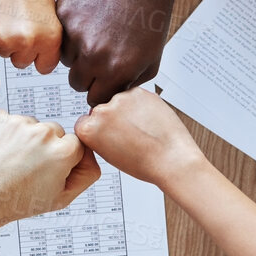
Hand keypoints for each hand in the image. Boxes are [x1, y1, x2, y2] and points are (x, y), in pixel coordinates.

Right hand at [0, 0, 61, 72]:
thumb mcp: (50, 11)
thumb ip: (49, 36)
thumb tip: (47, 54)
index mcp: (51, 37)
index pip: (46, 67)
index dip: (39, 56)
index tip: (36, 48)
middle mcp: (30, 41)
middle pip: (23, 63)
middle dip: (20, 49)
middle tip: (19, 25)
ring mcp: (6, 39)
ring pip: (5, 54)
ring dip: (5, 42)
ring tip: (8, 17)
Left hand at [0, 110, 100, 244]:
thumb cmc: (14, 203)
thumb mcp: (61, 199)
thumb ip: (86, 174)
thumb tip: (89, 153)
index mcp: (62, 151)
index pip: (74, 144)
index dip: (61, 160)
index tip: (47, 171)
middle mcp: (42, 132)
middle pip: (52, 132)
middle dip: (43, 147)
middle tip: (26, 169)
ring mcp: (17, 122)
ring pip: (29, 125)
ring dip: (22, 139)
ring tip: (8, 163)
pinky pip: (7, 120)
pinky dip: (2, 133)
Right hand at [57, 0, 210, 104]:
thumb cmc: (150, 12)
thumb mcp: (152, 57)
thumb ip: (131, 81)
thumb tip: (114, 94)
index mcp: (116, 69)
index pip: (95, 99)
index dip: (100, 90)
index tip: (102, 83)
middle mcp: (93, 54)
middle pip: (77, 82)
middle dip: (88, 74)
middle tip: (99, 57)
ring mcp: (76, 33)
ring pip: (66, 58)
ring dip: (77, 51)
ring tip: (96, 33)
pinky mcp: (65, 12)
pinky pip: (60, 31)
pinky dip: (71, 28)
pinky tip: (90, 18)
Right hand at [74, 88, 204, 188]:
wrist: (171, 158)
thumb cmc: (144, 163)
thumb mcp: (109, 155)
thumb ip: (99, 136)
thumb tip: (100, 124)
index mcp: (89, 129)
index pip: (84, 121)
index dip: (98, 129)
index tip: (106, 134)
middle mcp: (102, 111)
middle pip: (101, 110)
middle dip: (112, 118)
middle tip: (126, 133)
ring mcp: (120, 99)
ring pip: (118, 101)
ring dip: (126, 110)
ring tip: (140, 128)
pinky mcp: (138, 92)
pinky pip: (134, 96)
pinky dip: (140, 105)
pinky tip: (147, 120)